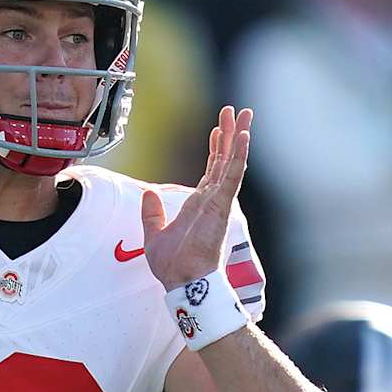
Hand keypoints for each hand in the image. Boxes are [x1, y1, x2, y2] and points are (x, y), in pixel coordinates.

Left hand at [141, 106, 251, 288]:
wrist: (181, 281)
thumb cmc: (173, 266)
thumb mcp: (153, 234)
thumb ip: (151, 212)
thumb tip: (147, 192)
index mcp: (199, 204)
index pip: (212, 169)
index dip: (216, 147)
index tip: (219, 128)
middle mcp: (212, 199)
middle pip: (224, 159)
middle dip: (230, 134)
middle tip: (237, 111)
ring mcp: (219, 201)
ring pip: (231, 161)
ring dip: (238, 136)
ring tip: (244, 114)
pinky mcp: (222, 205)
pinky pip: (232, 175)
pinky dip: (239, 155)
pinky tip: (244, 136)